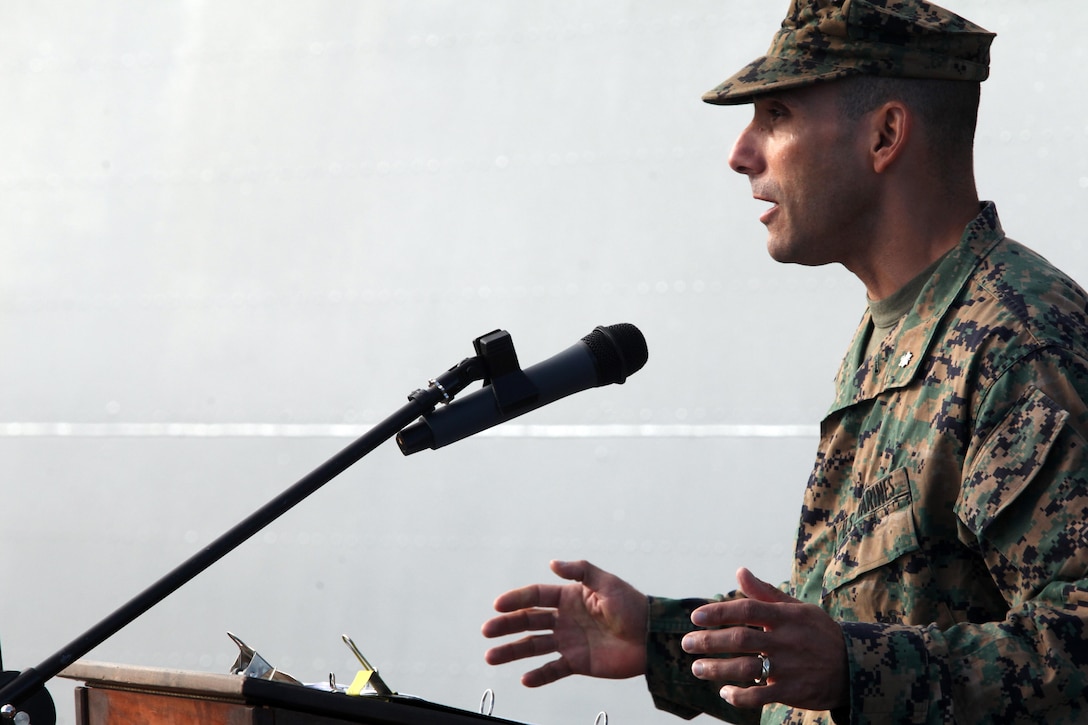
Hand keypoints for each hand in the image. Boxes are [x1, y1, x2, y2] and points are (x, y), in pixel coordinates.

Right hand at [481, 559, 647, 685]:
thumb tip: (552, 563)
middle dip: (505, 626)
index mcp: (569, 597)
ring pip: (533, 646)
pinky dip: (539, 675)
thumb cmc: (633, 606)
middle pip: (528, 622)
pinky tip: (525, 678)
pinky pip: (553, 669)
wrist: (652, 637)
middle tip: (486, 631)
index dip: (516, 600)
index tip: (498, 605)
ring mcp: (568, 641)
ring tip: (491, 657)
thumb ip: (580, 571)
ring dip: (512, 651)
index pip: (536, 597)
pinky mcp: (577, 662)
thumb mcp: (607, 583)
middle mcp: (564, 619)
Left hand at [682, 568, 847, 712]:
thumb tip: (739, 571)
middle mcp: (786, 640)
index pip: (747, 610)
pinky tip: (725, 692)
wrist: (854, 667)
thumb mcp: (797, 609)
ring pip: (745, 669)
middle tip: (687, 643)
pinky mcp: (792, 691)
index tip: (695, 617)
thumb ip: (765, 593)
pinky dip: (739, 696)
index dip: (718, 613)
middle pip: (740, 640)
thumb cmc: (819, 633)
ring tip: (697, 668)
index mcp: (786, 616)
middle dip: (708, 642)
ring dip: (716, 669)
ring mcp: (789, 667)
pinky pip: (760, 696)